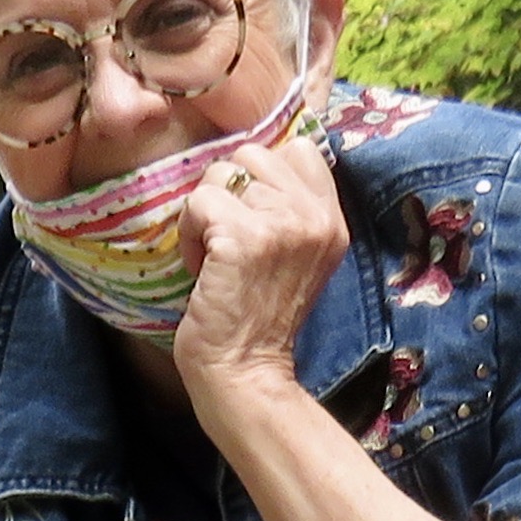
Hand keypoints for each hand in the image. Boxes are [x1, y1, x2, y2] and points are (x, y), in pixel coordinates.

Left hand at [171, 131, 348, 408]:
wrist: (244, 371)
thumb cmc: (256, 316)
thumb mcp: (294, 255)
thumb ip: (288, 209)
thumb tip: (250, 164)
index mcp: (331, 218)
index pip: (298, 148)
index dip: (260, 175)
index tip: (248, 216)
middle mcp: (315, 216)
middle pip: (252, 154)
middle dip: (227, 193)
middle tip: (227, 242)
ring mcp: (282, 224)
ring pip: (220, 173)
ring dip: (204, 214)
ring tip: (214, 256)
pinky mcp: (244, 238)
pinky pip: (198, 203)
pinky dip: (188, 235)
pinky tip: (201, 269)